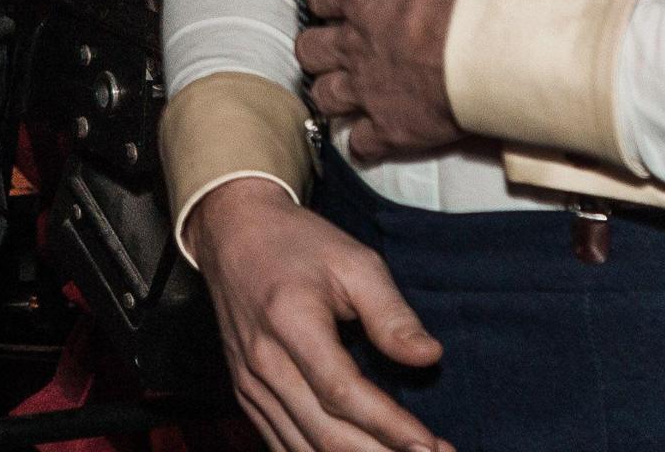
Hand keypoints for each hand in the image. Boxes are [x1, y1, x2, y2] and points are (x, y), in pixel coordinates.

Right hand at [183, 180, 451, 451]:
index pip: (342, 391)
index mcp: (290, 320)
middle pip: (324, 432)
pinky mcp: (246, 394)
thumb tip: (429, 357)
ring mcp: (249, 383)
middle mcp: (263, 361)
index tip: (430, 444)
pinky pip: (282, 444)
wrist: (233, 233)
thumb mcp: (354, 261)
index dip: (388, 425)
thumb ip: (391, 313)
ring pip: (303, 448)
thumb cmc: (298, 244)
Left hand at [295, 0, 499, 164]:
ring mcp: (371, 91)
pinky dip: (362, 141)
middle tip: (329, 46)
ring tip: (339, 90)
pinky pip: (363, 143)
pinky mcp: (395, 130)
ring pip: (327, 97)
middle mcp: (355, 45)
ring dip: (330, 92)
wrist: (498, 49)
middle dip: (317, 46)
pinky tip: (367, 138)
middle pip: (312, 48)